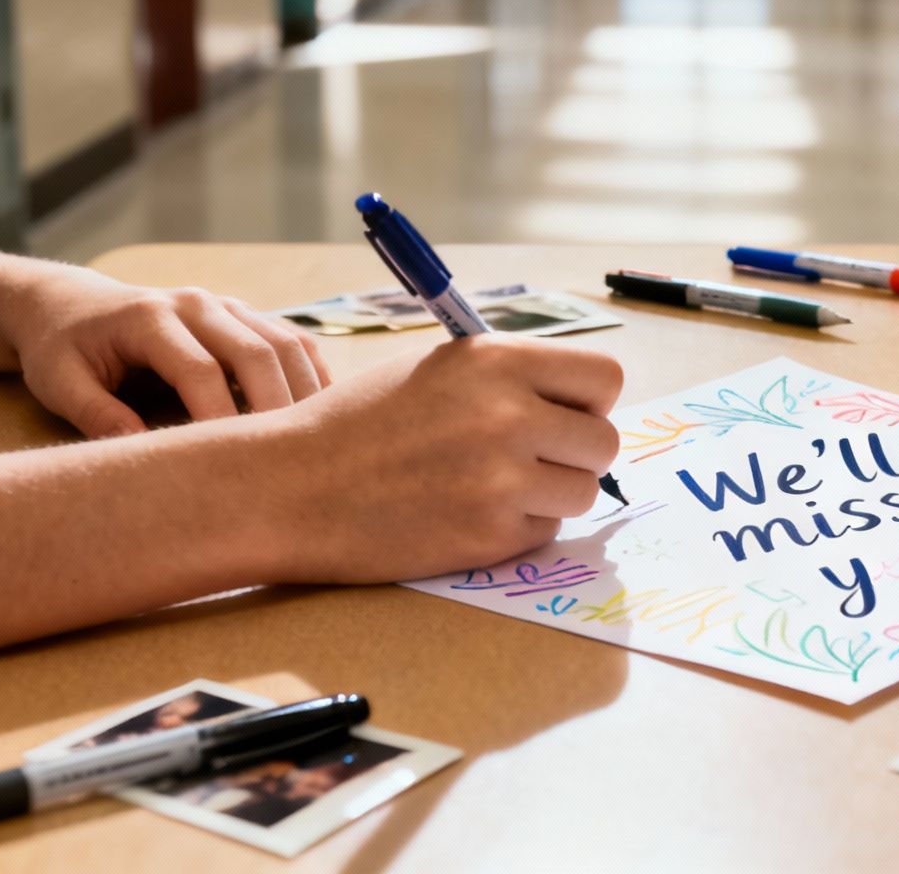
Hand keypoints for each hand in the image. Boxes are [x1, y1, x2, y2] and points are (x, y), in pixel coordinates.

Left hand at [0, 266, 331, 437]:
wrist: (68, 304)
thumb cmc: (62, 348)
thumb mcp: (59, 382)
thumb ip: (96, 415)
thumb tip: (141, 458)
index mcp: (150, 317)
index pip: (199, 369)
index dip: (220, 418)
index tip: (233, 468)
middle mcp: (196, 304)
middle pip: (256, 352)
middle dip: (278, 408)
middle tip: (290, 465)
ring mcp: (225, 307)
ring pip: (285, 344)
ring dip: (307, 392)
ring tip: (317, 446)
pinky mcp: (243, 318)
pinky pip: (293, 343)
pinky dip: (312, 377)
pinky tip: (321, 417)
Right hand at [259, 335, 623, 582]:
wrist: (292, 486)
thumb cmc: (359, 422)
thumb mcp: (437, 369)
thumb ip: (508, 377)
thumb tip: (577, 401)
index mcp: (496, 361)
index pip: (605, 377)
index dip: (588, 400)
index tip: (563, 413)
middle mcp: (508, 415)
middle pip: (604, 442)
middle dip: (576, 453)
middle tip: (532, 458)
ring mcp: (501, 480)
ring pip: (583, 492)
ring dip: (552, 494)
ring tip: (495, 486)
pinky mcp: (489, 536)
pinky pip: (544, 532)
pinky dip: (517, 528)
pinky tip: (466, 513)